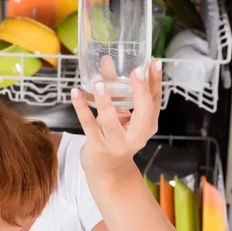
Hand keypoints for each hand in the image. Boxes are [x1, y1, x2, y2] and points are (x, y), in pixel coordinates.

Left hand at [70, 59, 162, 180]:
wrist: (108, 170)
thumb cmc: (116, 136)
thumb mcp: (120, 112)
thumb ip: (114, 86)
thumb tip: (106, 59)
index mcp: (147, 124)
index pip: (155, 100)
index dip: (156, 81)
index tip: (153, 63)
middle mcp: (136, 135)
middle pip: (144, 113)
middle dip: (141, 91)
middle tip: (136, 71)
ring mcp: (116, 143)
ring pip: (112, 122)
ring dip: (106, 103)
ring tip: (100, 84)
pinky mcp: (98, 147)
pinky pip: (89, 126)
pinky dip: (81, 109)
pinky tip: (75, 94)